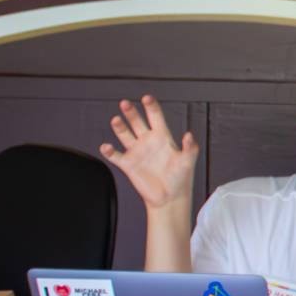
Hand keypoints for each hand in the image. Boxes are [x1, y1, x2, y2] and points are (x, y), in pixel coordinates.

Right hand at [100, 95, 198, 209]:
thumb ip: (189, 148)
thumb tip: (189, 135)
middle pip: (137, 122)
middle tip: (125, 103)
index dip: (151, 106)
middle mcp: (148, 141)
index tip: (146, 98)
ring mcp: (137, 152)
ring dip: (119, 127)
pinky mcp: (128, 164)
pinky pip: (115, 155)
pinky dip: (109, 151)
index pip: (156, 117)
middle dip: (131, 112)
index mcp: (163, 137)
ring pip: (125, 134)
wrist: (170, 198)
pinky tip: (106, 146)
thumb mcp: (188, 161)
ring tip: (116, 120)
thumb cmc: (181, 178)